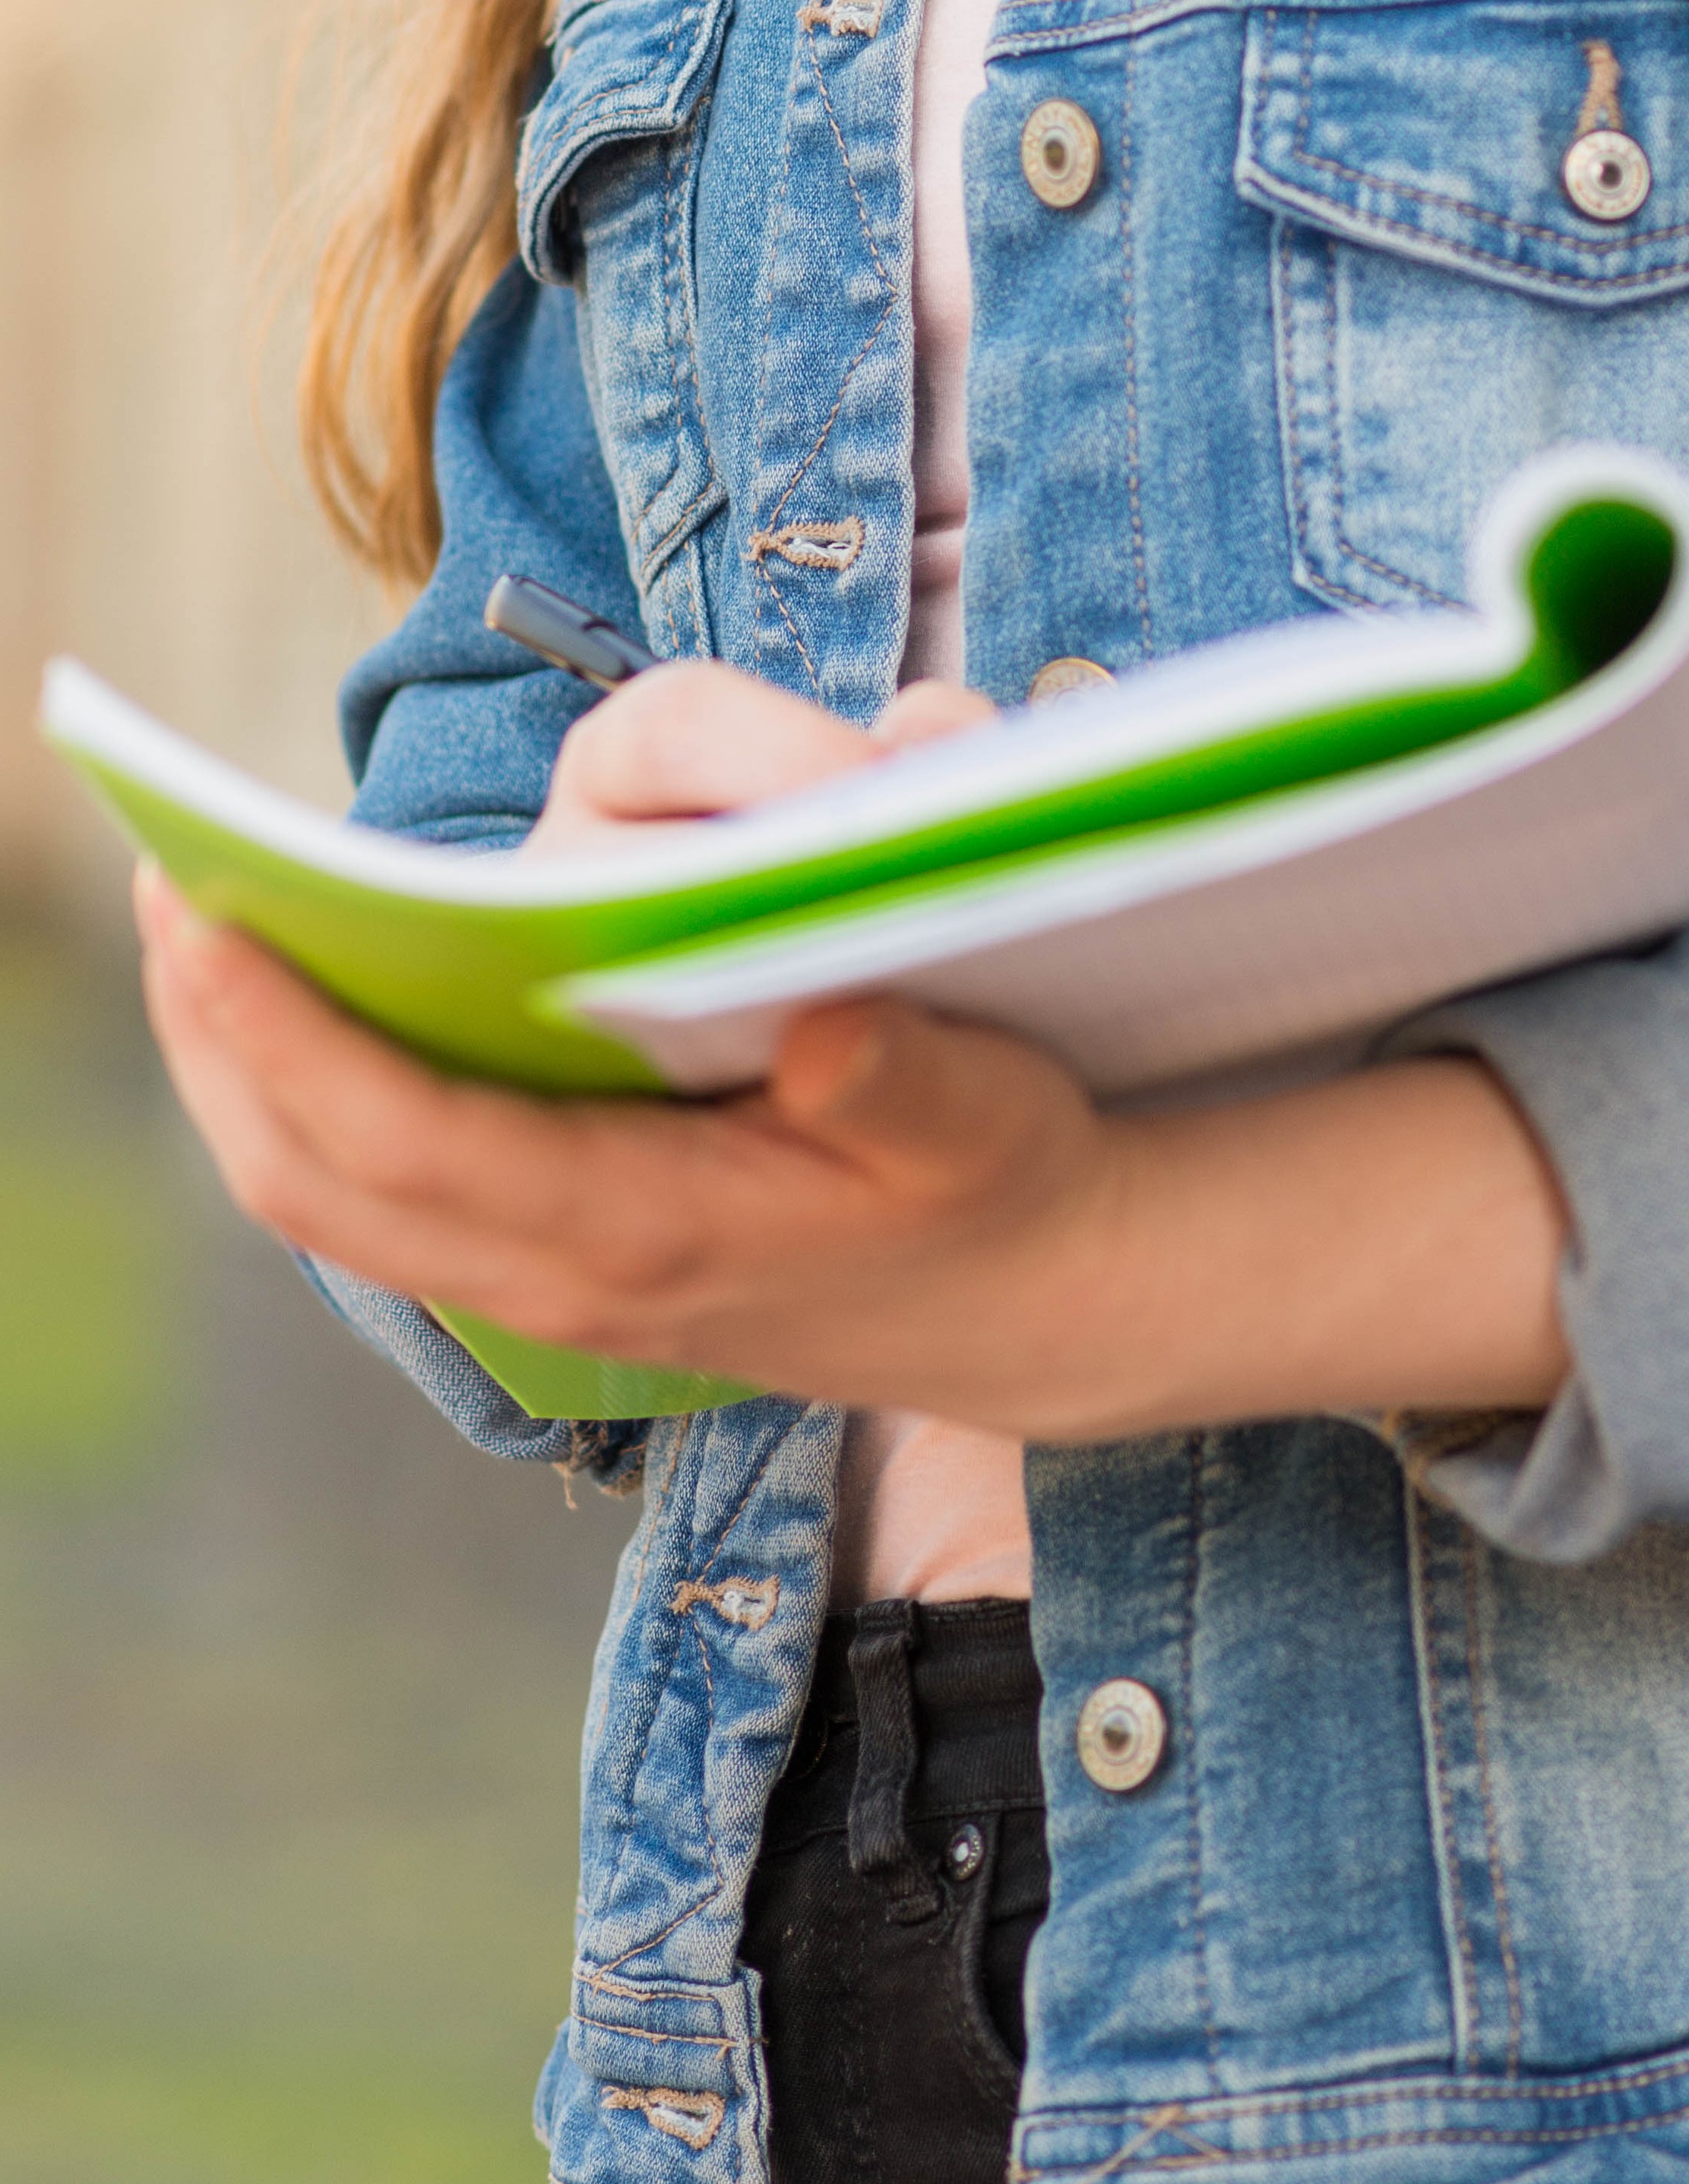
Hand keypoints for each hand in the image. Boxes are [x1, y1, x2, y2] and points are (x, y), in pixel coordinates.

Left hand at [129, 663, 1571, 1430]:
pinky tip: (282, 1003)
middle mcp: (569, 1264)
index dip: (291, 1034)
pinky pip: (373, 1187)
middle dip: (223, 1038)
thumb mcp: (988, 1115)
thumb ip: (906, 1073)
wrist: (1028, 1291)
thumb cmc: (999, 1169)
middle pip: (319, 1175)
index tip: (206, 920)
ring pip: (327, 1191)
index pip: (412, 1140)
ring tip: (190, 932)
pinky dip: (304, 1097)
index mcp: (654, 1229)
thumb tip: (818, 1032)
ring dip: (240, 1066)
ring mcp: (548, 1271)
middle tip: (165, 892)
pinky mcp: (554, 1242)